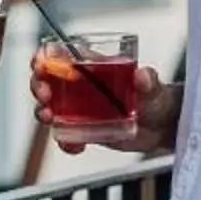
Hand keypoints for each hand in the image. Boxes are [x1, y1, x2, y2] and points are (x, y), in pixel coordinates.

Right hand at [28, 64, 179, 155]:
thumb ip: (148, 80)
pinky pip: (65, 135)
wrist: (162, 126)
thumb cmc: (156, 97)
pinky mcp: (84, 129)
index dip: (45, 55)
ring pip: (49, 107)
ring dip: (42, 111)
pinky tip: (76, 146)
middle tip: (45, 94)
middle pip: (47, 79)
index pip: (61, 54)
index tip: (41, 63)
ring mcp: (79, 109)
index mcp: (92, 66)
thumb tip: (142, 76)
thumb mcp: (153, 87)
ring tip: (50, 118)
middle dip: (38, 84)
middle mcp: (81, 86)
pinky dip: (64, 141)